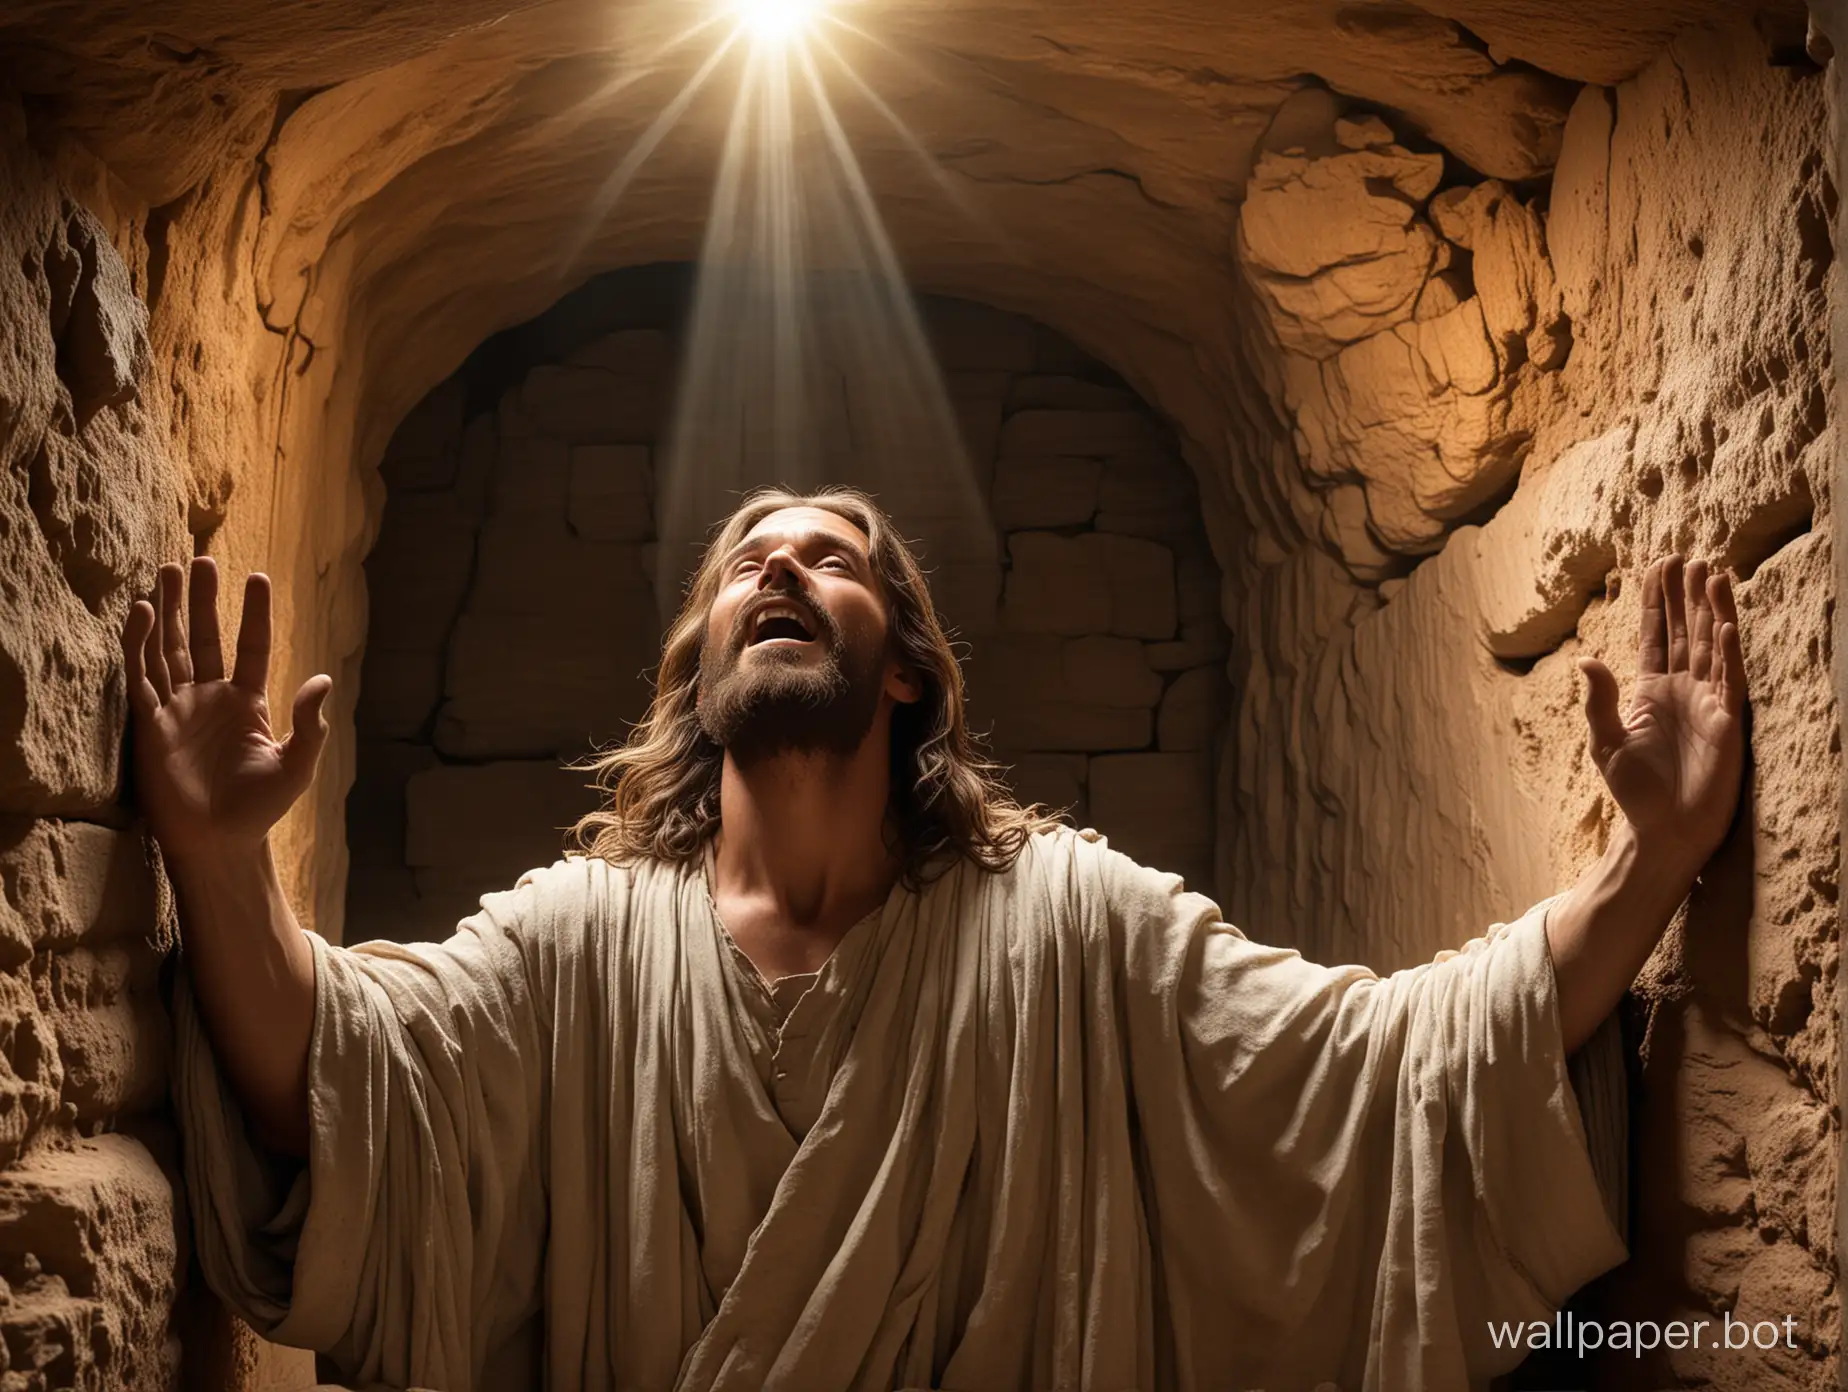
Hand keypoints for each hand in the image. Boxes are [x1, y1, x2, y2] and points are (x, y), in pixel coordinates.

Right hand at [121, 558, 332, 864]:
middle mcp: (209, 698)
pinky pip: (141, 676)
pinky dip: (138, 644)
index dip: (252, 614)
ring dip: (167, 610)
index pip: (249, 646)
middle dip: (202, 599)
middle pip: (203, 638)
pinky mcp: (150, 724)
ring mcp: (177, 708)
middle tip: (200, 558)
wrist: (221, 842)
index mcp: (247, 702)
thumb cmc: (261, 807)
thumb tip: (323, 680)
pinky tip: (141, 611)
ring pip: (169, 648)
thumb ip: (310, 723)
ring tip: (167, 569)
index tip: (257, 577)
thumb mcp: (296, 763)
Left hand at [1577, 555, 1745, 880]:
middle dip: (1686, 594)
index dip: (1657, 601)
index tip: (1659, 565)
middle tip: (1688, 556)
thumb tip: (1586, 659)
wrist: (1662, 830)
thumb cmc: (1634, 790)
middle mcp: (1683, 689)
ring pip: (1711, 646)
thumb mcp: (1605, 741)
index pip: (1655, 635)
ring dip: (1711, 611)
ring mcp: (1708, 703)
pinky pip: (1730, 682)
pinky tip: (1726, 625)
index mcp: (1652, 690)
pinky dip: (1728, 653)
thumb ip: (1599, 700)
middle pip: (1685, 631)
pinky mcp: (1728, 724)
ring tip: (1712, 573)